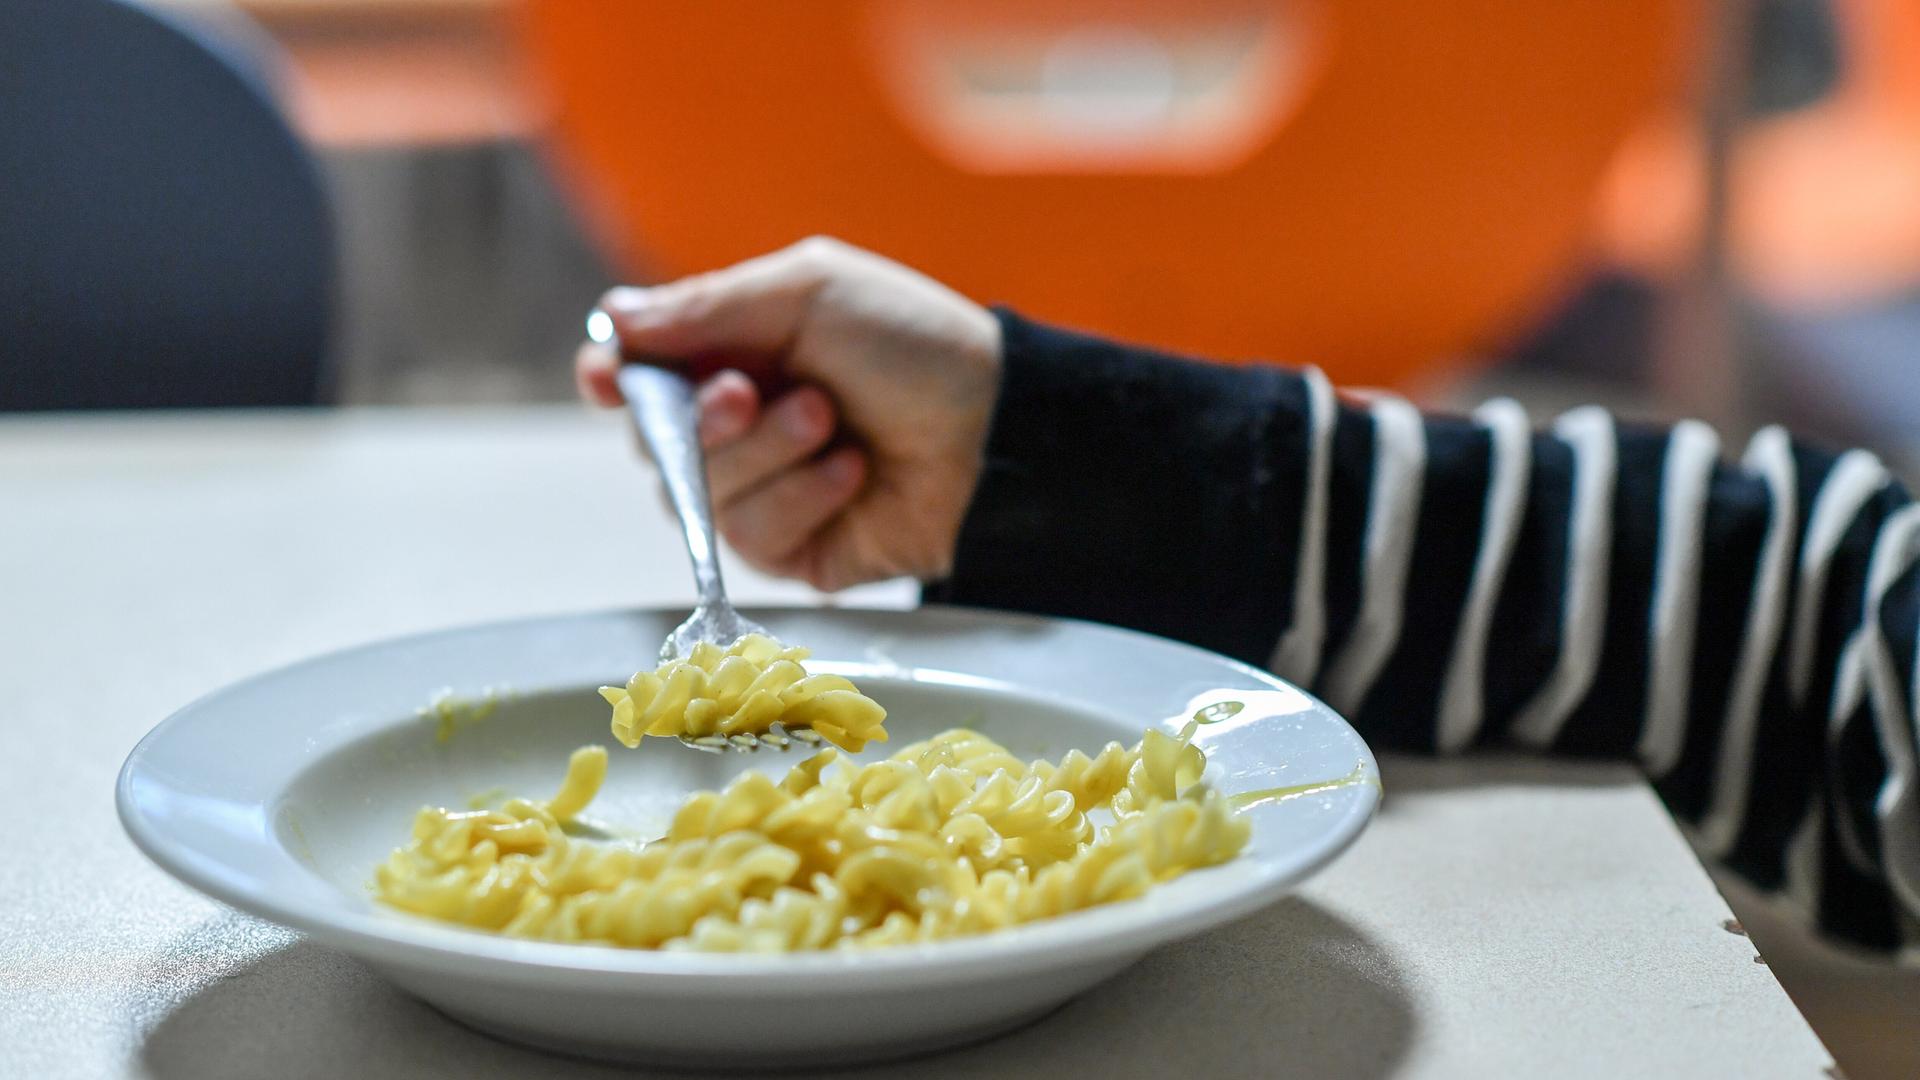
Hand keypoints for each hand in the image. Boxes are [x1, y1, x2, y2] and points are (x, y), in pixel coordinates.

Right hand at [577, 237, 1001, 590]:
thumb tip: (613, 321)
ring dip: (768, 453)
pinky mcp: (794, 553)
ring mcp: (765, 494)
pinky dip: (803, 498)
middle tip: (753, 392)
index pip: (639, 375)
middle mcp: (738, 428)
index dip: (612, 378)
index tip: (609, 377)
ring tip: (832, 422)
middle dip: (704, 418)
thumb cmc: (912, 346)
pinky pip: (751, 540)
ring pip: (699, 496)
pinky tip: (853, 473)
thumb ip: (708, 307)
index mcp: (733, 355)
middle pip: (655, 442)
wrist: (994, 427)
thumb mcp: (810, 294)